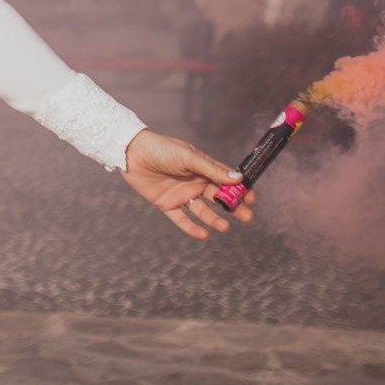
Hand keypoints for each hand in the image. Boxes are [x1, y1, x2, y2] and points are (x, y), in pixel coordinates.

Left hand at [120, 129, 256, 239]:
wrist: (131, 153)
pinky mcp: (166, 204)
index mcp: (201, 168)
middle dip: (233, 208)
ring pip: (202, 211)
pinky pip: (181, 219)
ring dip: (214, 219)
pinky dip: (192, 228)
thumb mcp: (188, 157)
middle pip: (217, 198)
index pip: (225, 180)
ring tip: (225, 227)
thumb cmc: (161, 149)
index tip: (252, 198)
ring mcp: (181, 194)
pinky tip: (203, 234)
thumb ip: (211, 169)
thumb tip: (238, 178)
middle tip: (247, 217)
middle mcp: (194, 182)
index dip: (239, 189)